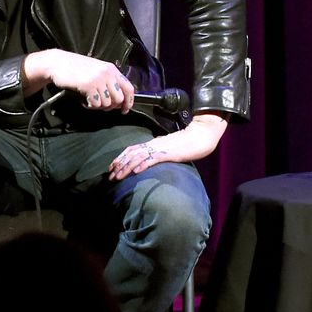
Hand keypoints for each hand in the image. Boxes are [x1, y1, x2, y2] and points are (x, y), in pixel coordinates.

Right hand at [22, 49, 134, 112]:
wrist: (58, 62)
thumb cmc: (75, 68)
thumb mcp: (97, 70)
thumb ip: (108, 81)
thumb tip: (118, 100)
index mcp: (112, 69)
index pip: (129, 88)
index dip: (128, 102)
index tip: (124, 110)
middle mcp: (108, 73)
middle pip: (119, 99)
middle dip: (110, 106)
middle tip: (100, 105)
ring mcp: (98, 79)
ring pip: (107, 103)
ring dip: (98, 106)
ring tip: (89, 101)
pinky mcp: (88, 85)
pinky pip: (96, 104)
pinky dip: (90, 106)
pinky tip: (84, 101)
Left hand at [109, 112, 228, 179]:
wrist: (201, 135)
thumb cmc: (188, 142)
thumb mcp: (170, 147)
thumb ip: (161, 151)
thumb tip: (154, 157)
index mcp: (153, 143)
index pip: (132, 149)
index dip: (120, 158)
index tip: (112, 167)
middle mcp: (154, 144)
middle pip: (131, 153)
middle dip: (119, 165)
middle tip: (110, 176)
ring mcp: (160, 148)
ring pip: (138, 157)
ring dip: (126, 167)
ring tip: (118, 176)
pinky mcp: (168, 153)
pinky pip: (152, 159)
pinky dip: (142, 165)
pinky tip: (135, 171)